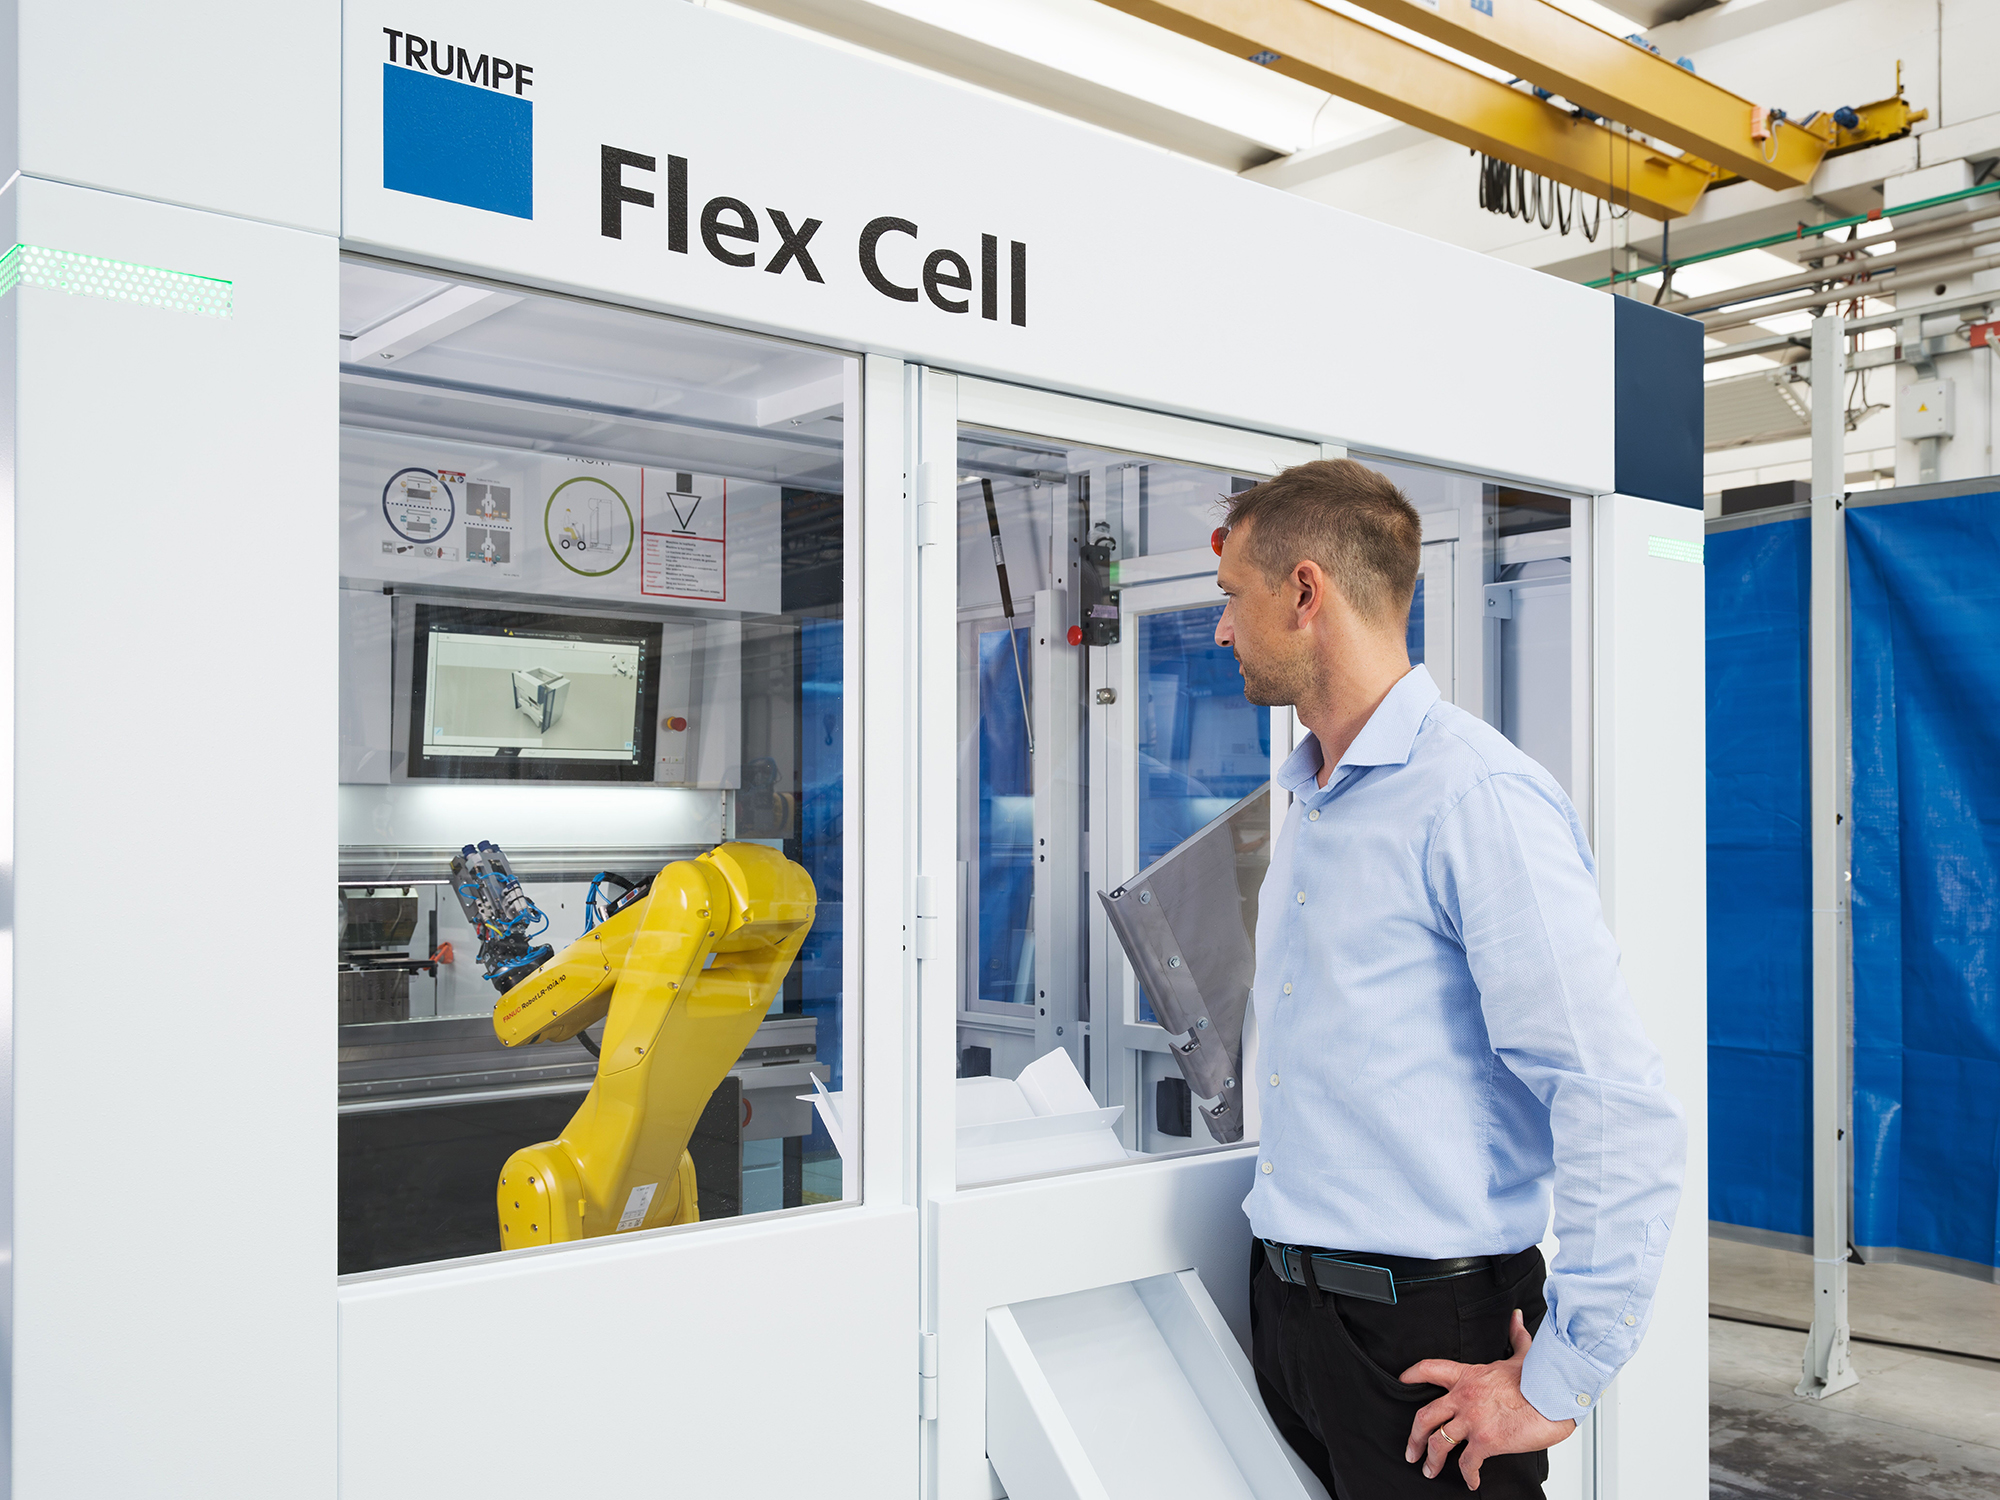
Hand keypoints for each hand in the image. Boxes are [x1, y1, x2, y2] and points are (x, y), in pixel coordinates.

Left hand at [1400, 1308, 1576, 1489]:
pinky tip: (1471, 1482)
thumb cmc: (1540, 1379)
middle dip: (1414, 1437)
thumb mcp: (1523, 1354)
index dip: (1412, 1374)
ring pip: (1439, 1442)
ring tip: (1430, 1470)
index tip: (1403, 1380)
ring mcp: (1472, 1420)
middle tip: (1411, 1450)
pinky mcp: (1485, 1441)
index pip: (1430, 1369)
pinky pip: (1467, 1462)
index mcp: (1468, 1376)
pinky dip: (1467, 1475)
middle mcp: (1464, 1398)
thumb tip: (1515, 1318)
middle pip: (1424, 1416)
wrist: (1555, 1398)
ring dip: (1432, 1459)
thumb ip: (1515, 1337)